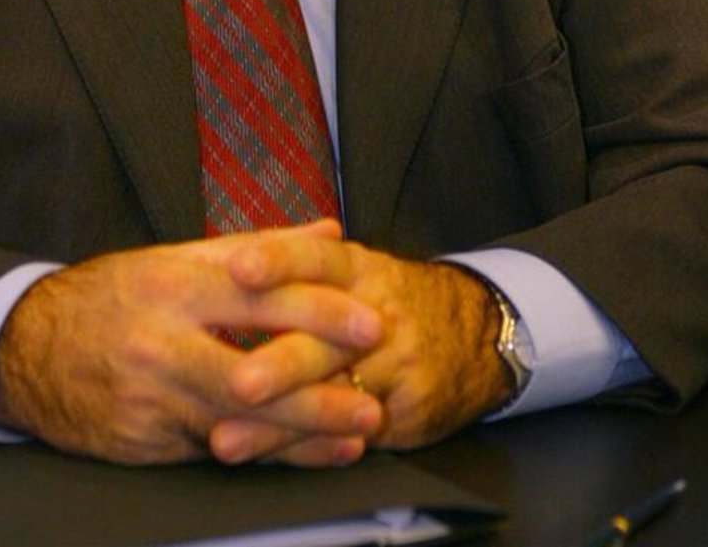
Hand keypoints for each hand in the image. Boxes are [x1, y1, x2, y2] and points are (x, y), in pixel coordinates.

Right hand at [0, 220, 385, 465]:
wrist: (26, 349)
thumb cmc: (113, 297)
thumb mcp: (176, 259)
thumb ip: (258, 248)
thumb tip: (329, 230)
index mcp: (174, 284)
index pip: (259, 296)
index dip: (319, 310)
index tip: (369, 322)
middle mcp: (162, 341)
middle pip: (254, 371)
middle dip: (320, 388)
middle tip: (374, 397)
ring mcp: (151, 398)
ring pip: (239, 423)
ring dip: (303, 433)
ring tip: (356, 435)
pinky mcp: (144, 443)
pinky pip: (214, 451)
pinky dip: (264, 455)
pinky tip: (303, 456)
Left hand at [223, 234, 510, 452]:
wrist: (477, 333)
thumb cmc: (393, 298)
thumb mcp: (358, 267)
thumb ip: (300, 261)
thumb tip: (230, 251)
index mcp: (357, 270)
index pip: (317, 259)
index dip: (279, 261)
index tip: (240, 268)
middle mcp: (375, 316)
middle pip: (324, 339)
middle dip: (281, 363)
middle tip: (240, 381)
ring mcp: (393, 368)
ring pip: (332, 399)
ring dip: (279, 424)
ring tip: (231, 440)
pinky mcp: (403, 413)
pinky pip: (349, 435)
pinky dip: (308, 448)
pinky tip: (273, 456)